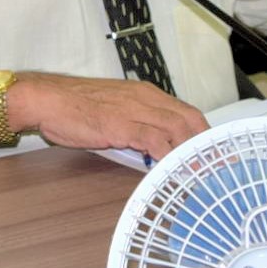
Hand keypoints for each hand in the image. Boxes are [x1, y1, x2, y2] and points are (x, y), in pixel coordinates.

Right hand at [10, 73, 208, 160]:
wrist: (47, 99)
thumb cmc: (73, 108)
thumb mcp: (113, 115)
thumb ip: (134, 130)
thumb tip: (151, 153)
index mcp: (145, 94)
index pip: (186, 112)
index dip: (204, 133)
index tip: (216, 152)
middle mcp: (145, 98)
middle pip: (190, 119)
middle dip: (207, 144)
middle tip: (219, 166)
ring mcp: (134, 110)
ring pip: (177, 129)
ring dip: (192, 152)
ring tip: (202, 173)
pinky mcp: (122, 125)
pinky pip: (155, 141)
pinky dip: (168, 156)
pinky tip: (174, 171)